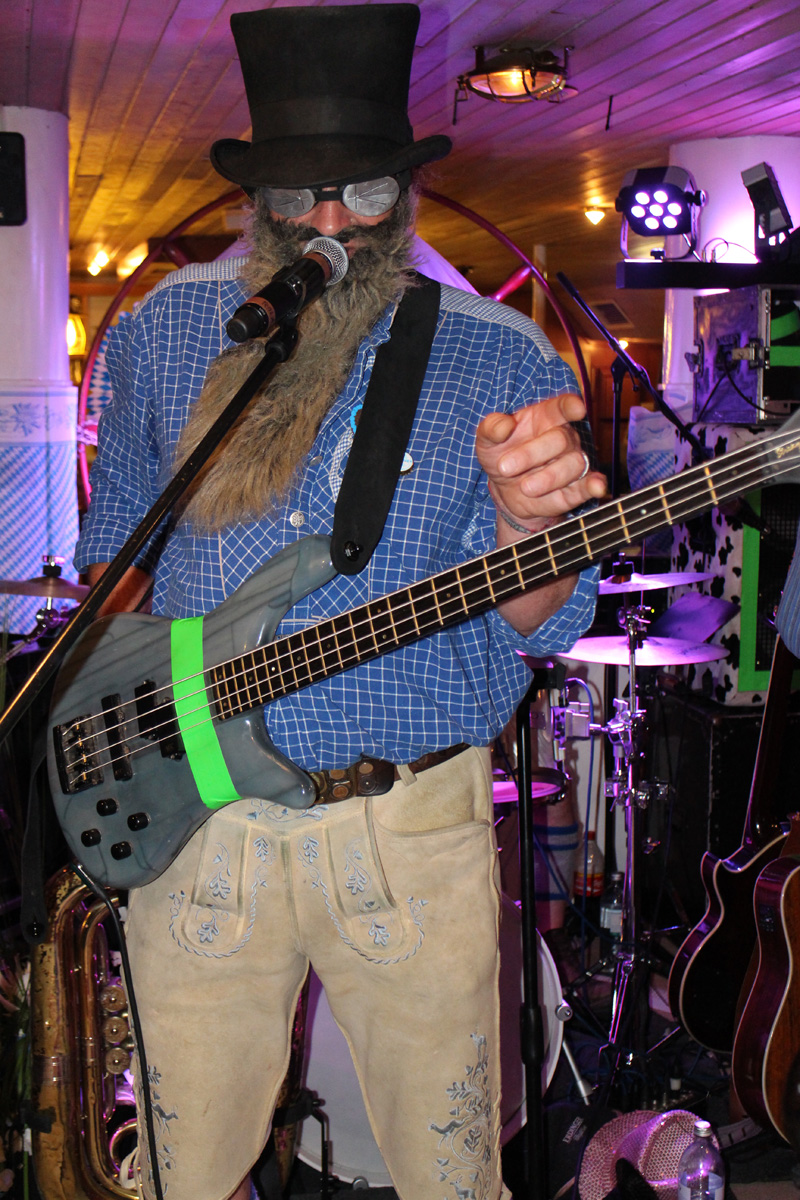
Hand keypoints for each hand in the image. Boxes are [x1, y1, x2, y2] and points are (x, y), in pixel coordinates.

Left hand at [476, 393, 606, 532]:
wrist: (504, 490)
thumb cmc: (501, 454)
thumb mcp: (486, 440)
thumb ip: (491, 428)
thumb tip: (504, 426)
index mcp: (546, 417)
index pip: (563, 406)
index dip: (571, 405)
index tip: (577, 408)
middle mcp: (565, 437)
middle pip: (560, 440)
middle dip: (531, 454)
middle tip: (505, 467)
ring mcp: (572, 462)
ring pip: (573, 465)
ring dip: (548, 478)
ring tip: (524, 487)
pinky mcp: (575, 488)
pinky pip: (588, 485)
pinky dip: (594, 486)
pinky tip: (596, 487)